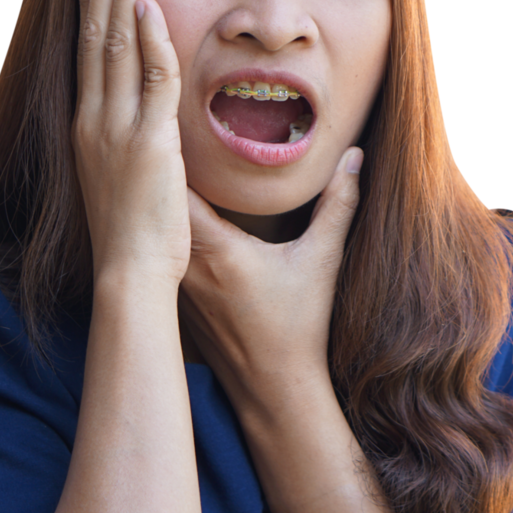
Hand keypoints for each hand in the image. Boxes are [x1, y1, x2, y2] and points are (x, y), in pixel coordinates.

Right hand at [72, 0, 190, 290]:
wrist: (129, 273)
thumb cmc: (134, 233)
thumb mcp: (121, 174)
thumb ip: (130, 138)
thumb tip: (144, 118)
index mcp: (87, 125)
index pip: (88, 50)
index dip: (91, 4)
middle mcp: (94, 119)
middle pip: (96, 35)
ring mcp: (116, 128)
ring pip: (117, 45)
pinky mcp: (147, 142)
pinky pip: (151, 80)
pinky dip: (150, 39)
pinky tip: (149, 4)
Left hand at [178, 147, 364, 409]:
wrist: (274, 390)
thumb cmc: (298, 327)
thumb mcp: (322, 261)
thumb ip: (338, 204)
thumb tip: (354, 156)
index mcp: (215, 250)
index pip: (177, 188)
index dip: (174, 152)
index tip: (179, 122)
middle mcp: (185, 265)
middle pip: (159, 204)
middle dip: (164, 169)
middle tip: (168, 130)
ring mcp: (176, 285)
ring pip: (157, 229)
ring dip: (161, 200)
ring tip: (164, 162)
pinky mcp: (176, 299)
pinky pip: (162, 252)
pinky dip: (165, 230)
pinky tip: (170, 213)